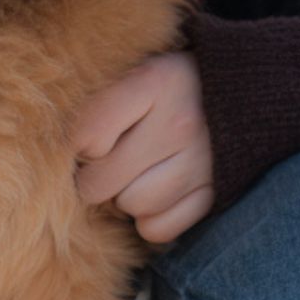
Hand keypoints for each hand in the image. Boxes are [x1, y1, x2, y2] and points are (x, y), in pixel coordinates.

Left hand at [72, 52, 213, 243]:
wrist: (243, 86)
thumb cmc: (169, 82)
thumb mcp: (136, 70)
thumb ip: (99, 99)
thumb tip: (57, 147)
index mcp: (154, 81)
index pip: (85, 135)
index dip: (78, 143)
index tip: (89, 136)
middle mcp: (180, 122)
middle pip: (101, 181)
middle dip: (96, 176)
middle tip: (109, 159)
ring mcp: (201, 161)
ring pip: (131, 206)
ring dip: (125, 197)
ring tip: (137, 172)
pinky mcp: (215, 191)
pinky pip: (158, 229)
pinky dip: (151, 219)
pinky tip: (158, 190)